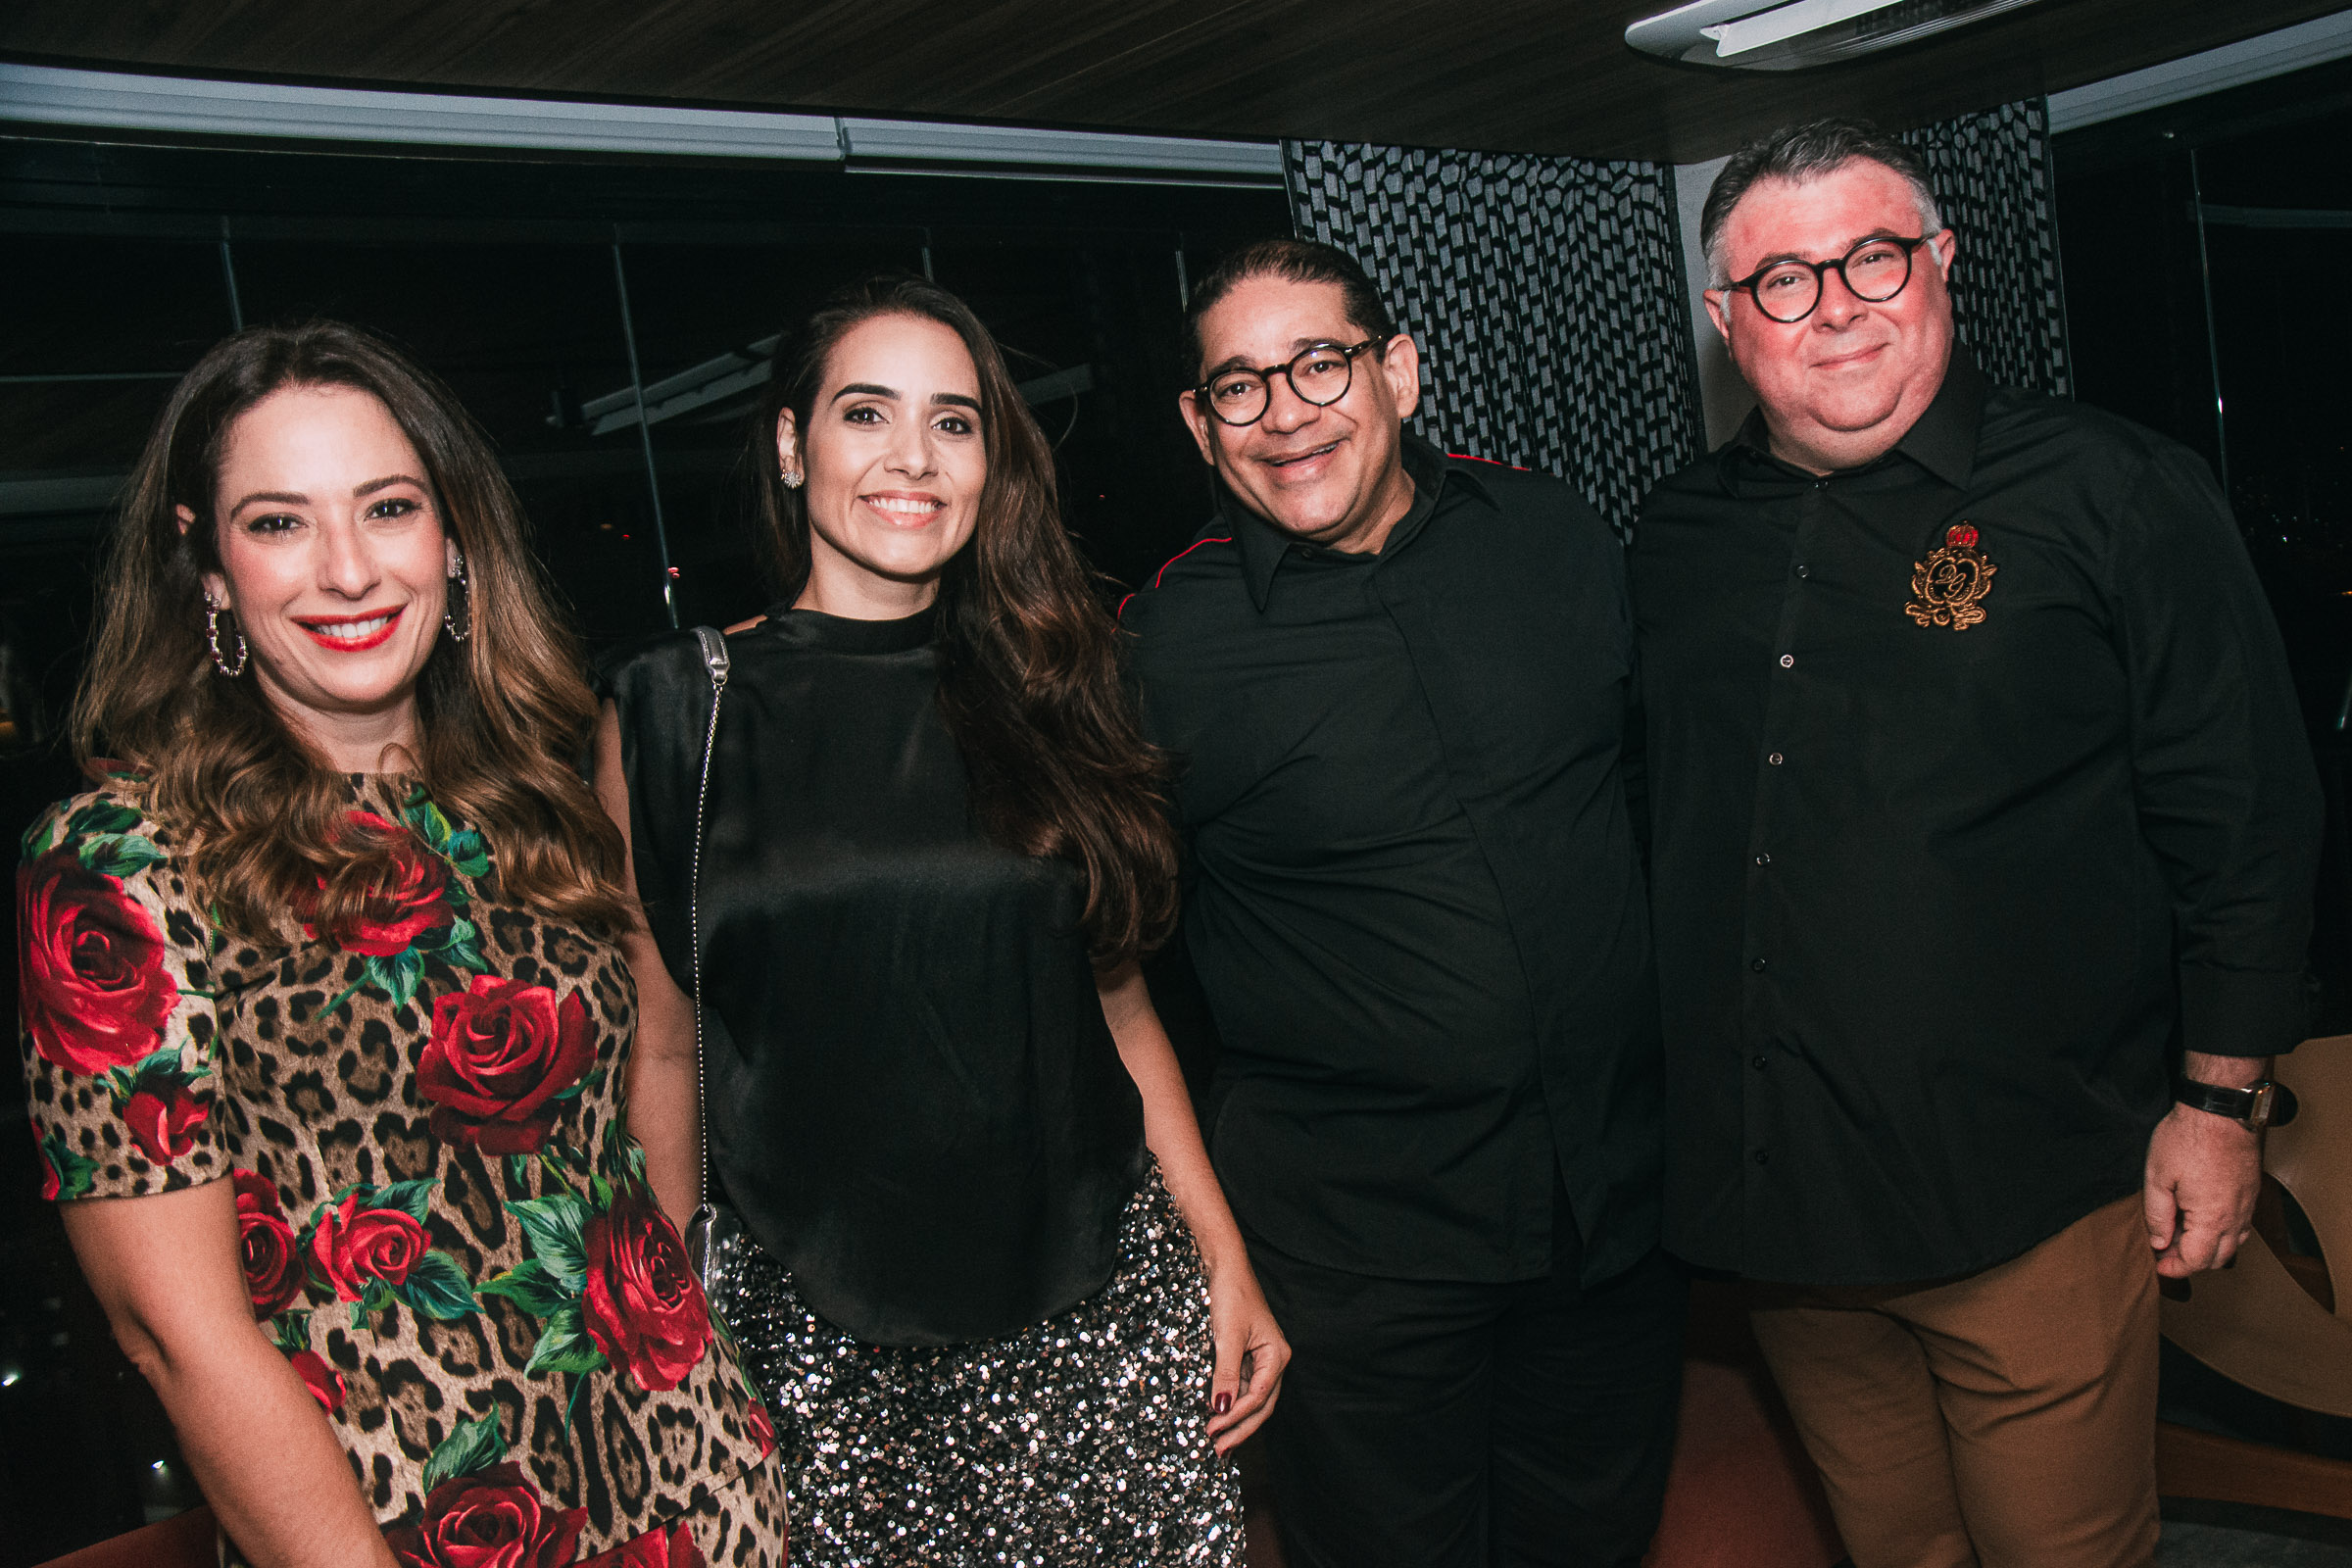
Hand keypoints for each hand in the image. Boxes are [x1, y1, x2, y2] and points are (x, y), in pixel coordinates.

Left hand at [1202, 1246, 1289, 1454]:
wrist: (1225, 1266)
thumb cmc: (1231, 1295)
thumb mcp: (1227, 1336)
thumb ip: (1225, 1374)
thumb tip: (1220, 1408)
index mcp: (1277, 1356)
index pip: (1258, 1398)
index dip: (1236, 1418)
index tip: (1213, 1432)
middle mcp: (1273, 1361)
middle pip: (1260, 1406)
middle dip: (1240, 1429)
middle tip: (1218, 1451)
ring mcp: (1260, 1360)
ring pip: (1251, 1399)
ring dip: (1235, 1421)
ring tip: (1217, 1443)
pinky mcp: (1245, 1356)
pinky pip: (1240, 1387)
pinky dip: (1229, 1404)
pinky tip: (1217, 1416)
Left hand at [2143, 1102, 2262, 1278]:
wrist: (2220, 1111)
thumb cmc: (2186, 1139)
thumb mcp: (2157, 1176)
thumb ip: (2157, 1215)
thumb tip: (2159, 1242)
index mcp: (2212, 1218)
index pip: (2197, 1261)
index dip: (2175, 1268)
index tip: (2158, 1264)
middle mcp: (2236, 1217)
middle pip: (2218, 1258)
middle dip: (2191, 1261)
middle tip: (2166, 1249)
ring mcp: (2247, 1205)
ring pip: (2234, 1244)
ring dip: (2209, 1248)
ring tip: (2182, 1235)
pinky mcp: (2251, 1192)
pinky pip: (2242, 1225)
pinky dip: (2224, 1232)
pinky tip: (2203, 1219)